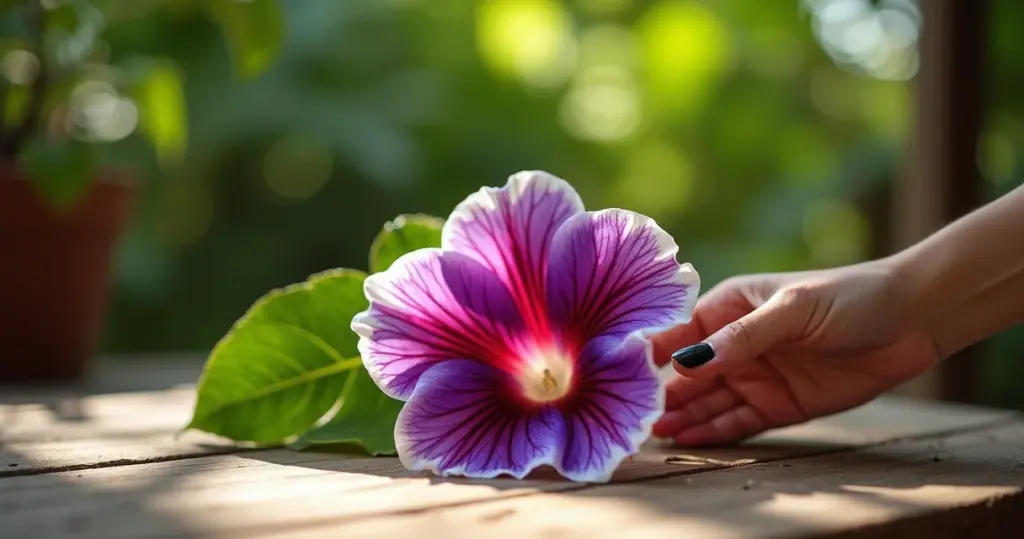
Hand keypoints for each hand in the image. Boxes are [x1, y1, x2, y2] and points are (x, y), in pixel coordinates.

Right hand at [650, 260, 939, 445]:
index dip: (648, 352)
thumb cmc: (848, 297)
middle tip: (628, 414)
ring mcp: (755, 375)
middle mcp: (733, 343)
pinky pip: (737, 421)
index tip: (618, 372)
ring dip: (679, 416)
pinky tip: (686, 439)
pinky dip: (712, 431)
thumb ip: (742, 337)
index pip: (677, 332)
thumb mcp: (792, 308)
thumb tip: (688, 362)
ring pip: (706, 400)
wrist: (911, 320)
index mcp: (728, 306)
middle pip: (685, 373)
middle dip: (657, 392)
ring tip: (648, 434)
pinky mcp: (778, 404)